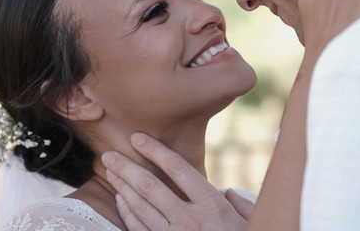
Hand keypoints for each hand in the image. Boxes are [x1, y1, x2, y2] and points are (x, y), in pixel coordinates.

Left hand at [102, 133, 247, 230]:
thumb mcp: (249, 223)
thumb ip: (239, 204)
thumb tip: (227, 192)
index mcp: (211, 204)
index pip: (177, 168)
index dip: (155, 150)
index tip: (137, 138)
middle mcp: (190, 219)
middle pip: (150, 186)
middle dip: (126, 167)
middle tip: (109, 155)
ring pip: (140, 207)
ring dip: (122, 187)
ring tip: (111, 172)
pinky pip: (139, 229)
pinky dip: (127, 212)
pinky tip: (121, 199)